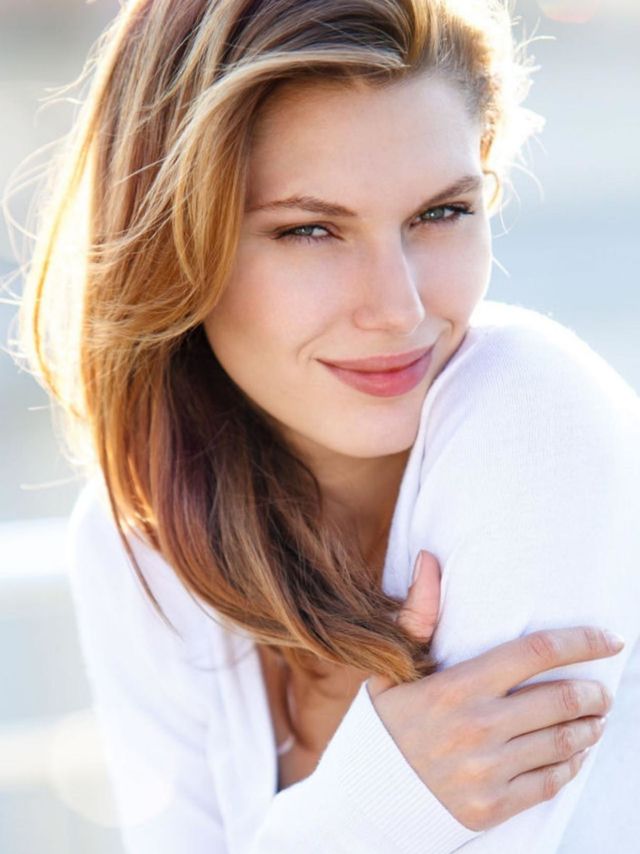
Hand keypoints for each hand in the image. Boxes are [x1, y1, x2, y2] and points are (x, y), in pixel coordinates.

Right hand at [368, 551, 621, 831]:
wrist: (365, 794)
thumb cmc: (385, 721)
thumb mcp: (393, 664)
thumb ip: (418, 613)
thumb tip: (429, 559)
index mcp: (457, 687)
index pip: (536, 653)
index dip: (581, 642)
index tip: (609, 640)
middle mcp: (477, 728)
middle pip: (561, 700)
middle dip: (594, 693)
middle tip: (602, 690)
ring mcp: (486, 771)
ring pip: (563, 742)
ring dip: (589, 728)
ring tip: (594, 720)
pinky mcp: (491, 807)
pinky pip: (549, 782)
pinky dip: (570, 765)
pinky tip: (573, 754)